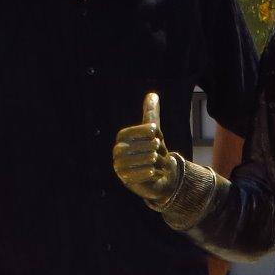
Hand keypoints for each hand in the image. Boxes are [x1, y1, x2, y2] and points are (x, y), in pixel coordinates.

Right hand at [113, 92, 181, 206]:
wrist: (157, 174)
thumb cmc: (153, 150)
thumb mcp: (153, 132)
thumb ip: (151, 114)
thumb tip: (152, 95)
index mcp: (122, 138)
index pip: (129, 132)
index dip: (142, 131)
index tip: (155, 130)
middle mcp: (117, 151)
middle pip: (138, 147)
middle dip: (153, 148)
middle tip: (158, 151)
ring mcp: (119, 166)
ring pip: (142, 160)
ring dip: (154, 160)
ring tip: (157, 161)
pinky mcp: (125, 180)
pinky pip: (140, 174)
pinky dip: (150, 172)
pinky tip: (154, 171)